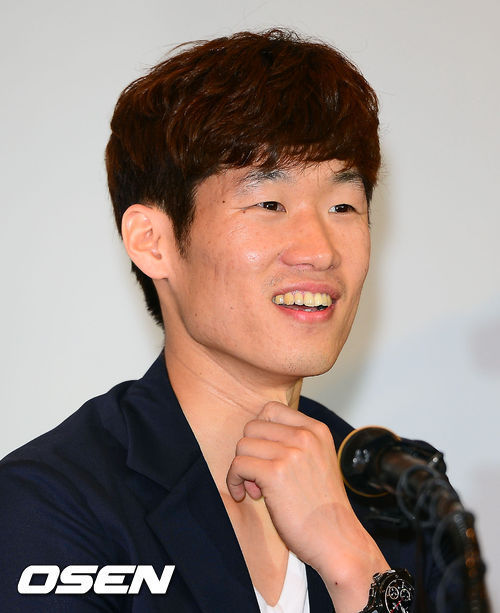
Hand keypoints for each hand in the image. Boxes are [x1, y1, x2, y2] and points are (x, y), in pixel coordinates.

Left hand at [226, 401, 388, 611]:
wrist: (338, 540)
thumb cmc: (323, 507)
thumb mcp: (318, 460)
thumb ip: (295, 442)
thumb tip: (256, 433)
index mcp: (316, 430)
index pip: (271, 409)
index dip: (260, 432)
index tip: (264, 454)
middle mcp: (305, 436)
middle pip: (252, 426)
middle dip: (250, 451)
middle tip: (258, 476)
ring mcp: (291, 453)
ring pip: (242, 445)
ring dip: (242, 468)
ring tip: (255, 488)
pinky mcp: (275, 474)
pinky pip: (238, 465)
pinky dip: (234, 481)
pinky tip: (245, 495)